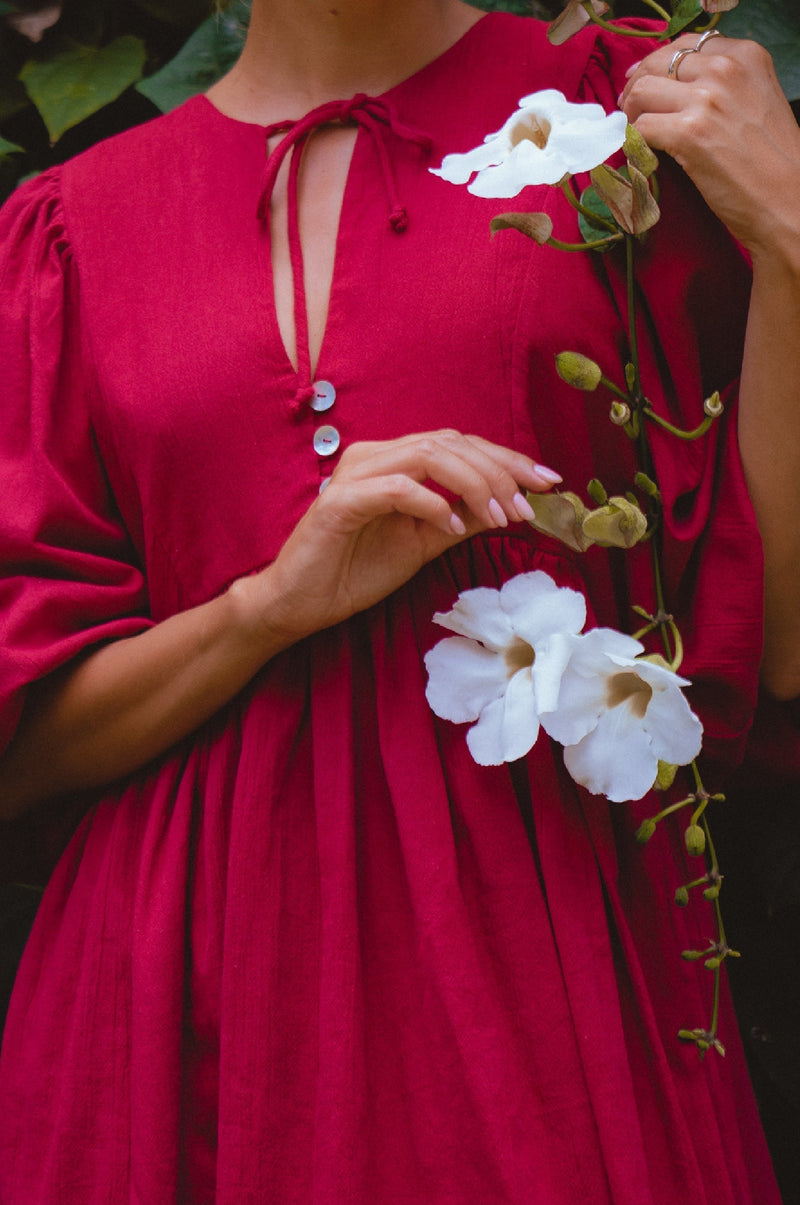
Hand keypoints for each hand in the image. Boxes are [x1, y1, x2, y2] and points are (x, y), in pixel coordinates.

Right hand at [243, 430, 560, 647]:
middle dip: (500, 472)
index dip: (509, 460)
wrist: (300, 603)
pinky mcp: (340, 501)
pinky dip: (431, 504)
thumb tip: (511, 507)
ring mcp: (356, 475)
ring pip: (429, 456)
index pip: (461, 446)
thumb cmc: (355, 571)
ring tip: (500, 517)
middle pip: (452, 443)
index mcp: (396, 461)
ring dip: (474, 484)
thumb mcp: (424, 544)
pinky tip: (450, 528)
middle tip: (530, 507)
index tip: (550, 483)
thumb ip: (462, 519)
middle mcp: (376, 456)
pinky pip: (396, 488)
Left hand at [620, 34, 799, 260]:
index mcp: (746, 55)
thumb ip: (722, 84)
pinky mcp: (689, 133)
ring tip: (635, 134)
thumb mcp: (756, 100)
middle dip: (636, 87)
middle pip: (657, 64)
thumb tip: (672, 83)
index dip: (657, 64)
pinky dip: (633, 142)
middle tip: (630, 112)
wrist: (787, 200)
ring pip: (642, 92)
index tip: (644, 82)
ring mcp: (707, 99)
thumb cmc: (771, 159)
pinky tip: (641, 154)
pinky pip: (640, 127)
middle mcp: (726, 69)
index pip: (685, 45)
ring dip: (631, 114)